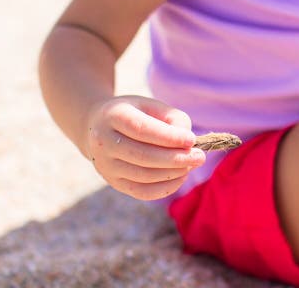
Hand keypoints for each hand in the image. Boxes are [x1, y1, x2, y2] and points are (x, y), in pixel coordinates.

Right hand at [85, 95, 206, 200]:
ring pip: (144, 176)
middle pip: (143, 156)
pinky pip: (141, 192)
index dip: (168, 137)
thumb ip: (172, 118)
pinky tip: (180, 177)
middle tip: (200, 157)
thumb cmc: (134, 113)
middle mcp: (104, 142)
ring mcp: (106, 165)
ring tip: (191, 164)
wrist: (98, 127)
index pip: (142, 129)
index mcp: (114, 116)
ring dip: (173, 173)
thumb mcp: (151, 105)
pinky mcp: (113, 182)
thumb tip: (188, 142)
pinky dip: (165, 188)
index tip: (192, 139)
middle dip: (176, 158)